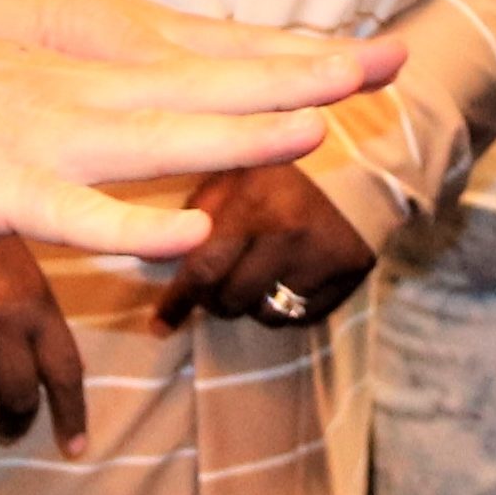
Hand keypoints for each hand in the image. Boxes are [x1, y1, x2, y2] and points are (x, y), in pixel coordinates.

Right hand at [0, 8, 359, 260]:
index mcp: (71, 83)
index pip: (192, 70)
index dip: (273, 65)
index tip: (347, 57)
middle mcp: (72, 97)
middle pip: (204, 86)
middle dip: (298, 78)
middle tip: (386, 59)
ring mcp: (39, 136)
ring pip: (160, 135)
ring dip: (241, 133)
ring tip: (323, 125)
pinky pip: (78, 208)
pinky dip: (138, 222)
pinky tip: (193, 227)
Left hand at [151, 163, 377, 331]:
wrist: (352, 169)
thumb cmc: (270, 178)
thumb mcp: (227, 174)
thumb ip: (189, 210)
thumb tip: (143, 253)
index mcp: (252, 194)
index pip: (202, 267)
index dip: (177, 300)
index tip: (158, 325)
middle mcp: (288, 225)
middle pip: (229, 299)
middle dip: (215, 300)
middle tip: (215, 290)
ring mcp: (322, 251)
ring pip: (262, 314)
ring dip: (251, 304)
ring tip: (256, 274)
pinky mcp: (350, 272)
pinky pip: (299, 316)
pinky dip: (287, 306)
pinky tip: (289, 277)